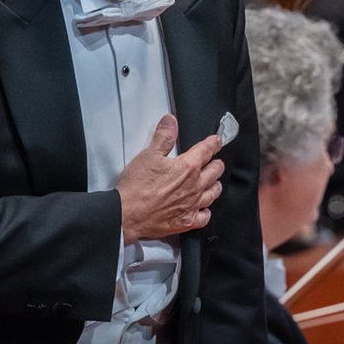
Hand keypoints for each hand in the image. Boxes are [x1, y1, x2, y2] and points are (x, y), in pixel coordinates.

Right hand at [116, 115, 223, 245]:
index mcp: (187, 167)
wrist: (127, 214)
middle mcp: (194, 186)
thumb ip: (163, 137)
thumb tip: (171, 122)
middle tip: (215, 162)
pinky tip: (203, 209)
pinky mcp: (186, 222)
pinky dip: (205, 212)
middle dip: (216, 164)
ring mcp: (192, 205)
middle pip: (215, 172)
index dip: (214, 143)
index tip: (216, 141)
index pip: (207, 150)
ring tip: (214, 183)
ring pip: (213, 194)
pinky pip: (204, 217)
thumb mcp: (148, 154)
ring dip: (215, 185)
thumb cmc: (136, 187)